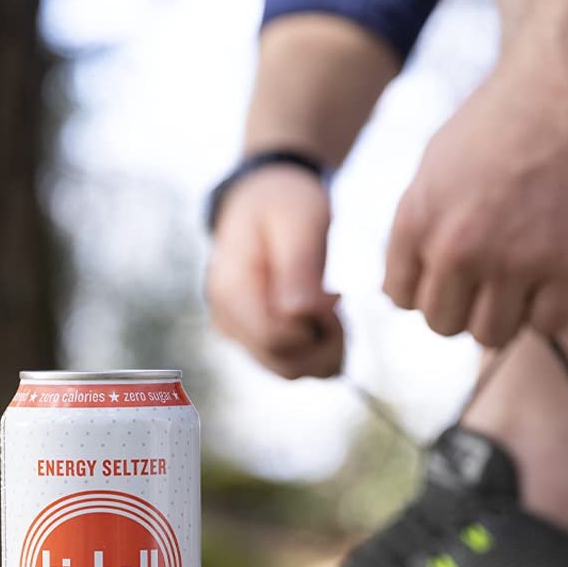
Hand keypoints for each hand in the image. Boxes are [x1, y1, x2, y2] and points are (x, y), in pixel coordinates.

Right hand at [206, 166, 342, 378]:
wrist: (263, 197)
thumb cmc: (284, 204)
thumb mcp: (299, 222)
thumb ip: (299, 269)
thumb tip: (301, 316)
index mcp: (230, 291)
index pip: (276, 340)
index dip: (317, 329)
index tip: (337, 295)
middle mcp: (227, 320)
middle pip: (285, 364)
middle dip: (326, 343)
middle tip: (340, 300)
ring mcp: (238, 332)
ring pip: (289, 370)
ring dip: (325, 347)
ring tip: (334, 306)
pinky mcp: (253, 337)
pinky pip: (290, 361)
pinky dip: (316, 347)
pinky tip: (323, 315)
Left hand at [384, 27, 567, 347]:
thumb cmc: (501, 124)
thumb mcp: (433, 169)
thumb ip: (412, 233)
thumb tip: (395, 297)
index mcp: (417, 221)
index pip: (402, 298)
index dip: (426, 287)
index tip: (451, 266)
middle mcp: (459, 247)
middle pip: (442, 325)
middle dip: (461, 307)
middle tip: (487, 277)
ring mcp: (517, 259)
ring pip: (491, 334)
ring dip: (503, 315)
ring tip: (519, 279)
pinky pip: (547, 325)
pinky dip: (549, 310)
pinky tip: (553, 277)